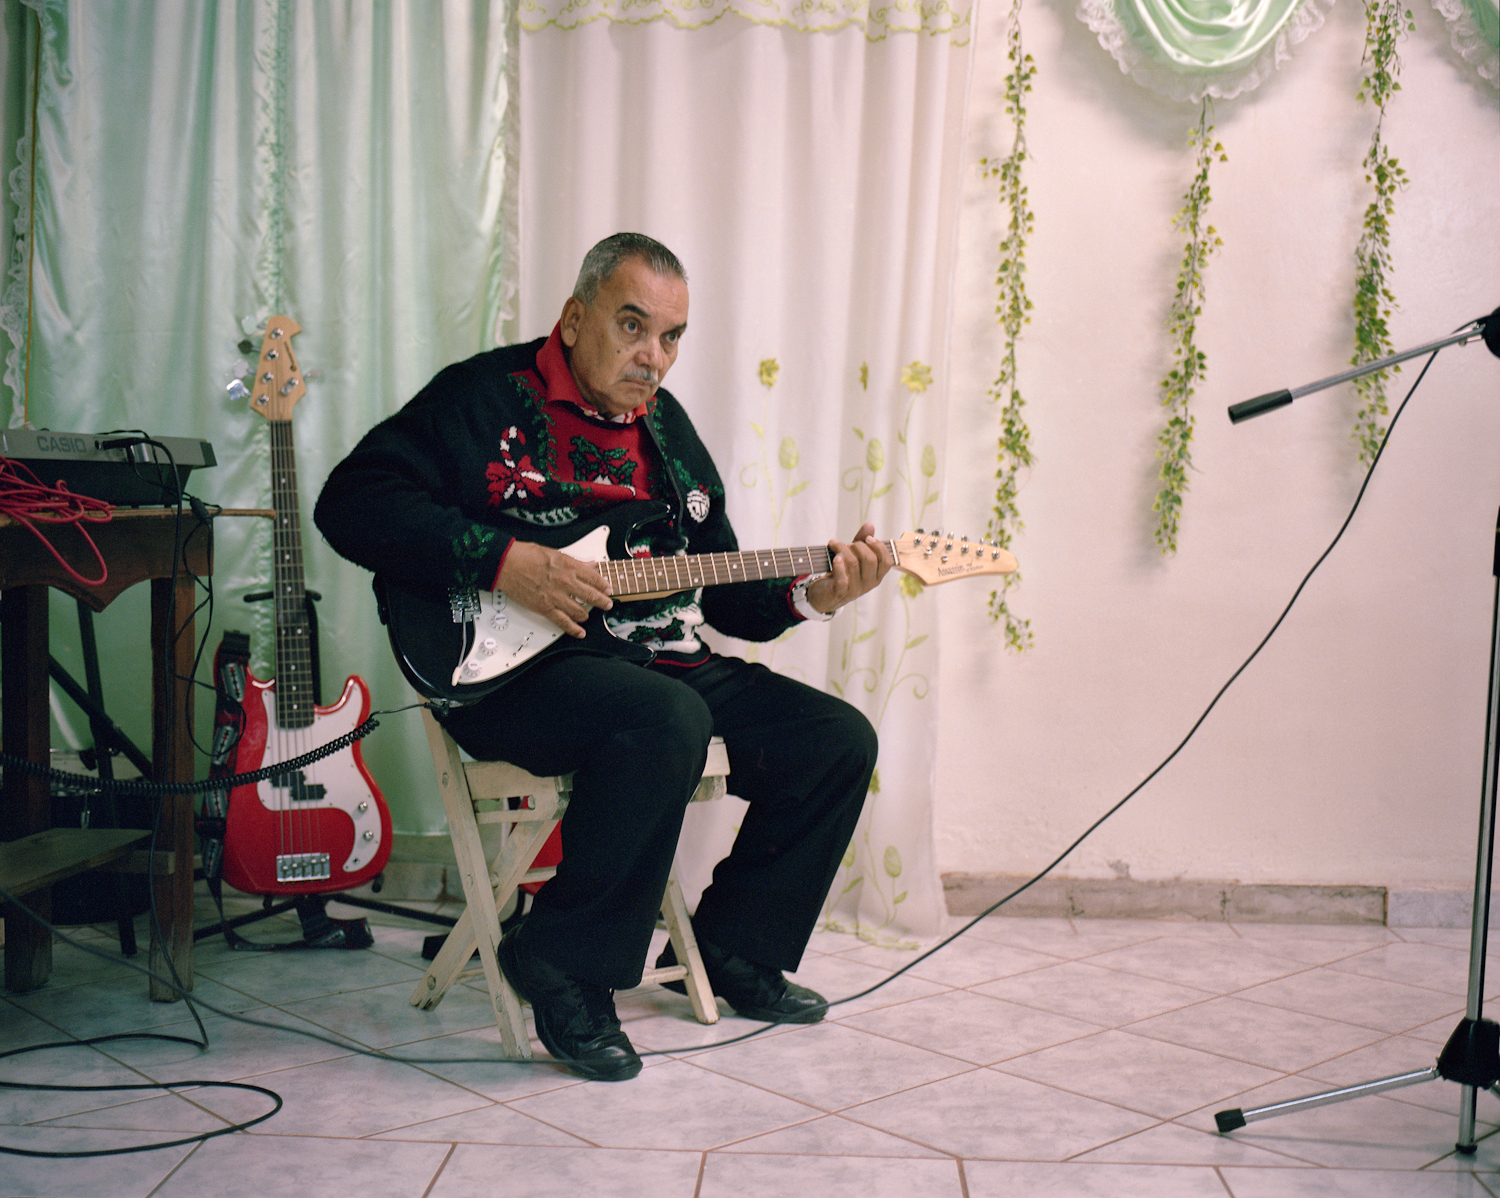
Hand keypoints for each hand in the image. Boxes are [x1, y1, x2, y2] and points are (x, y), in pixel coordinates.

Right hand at [496, 540, 612, 637]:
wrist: (507, 564)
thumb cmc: (526, 555)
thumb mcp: (555, 552)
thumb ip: (575, 561)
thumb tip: (589, 564)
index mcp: (569, 566)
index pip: (595, 578)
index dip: (604, 585)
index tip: (608, 589)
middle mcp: (566, 582)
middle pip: (592, 596)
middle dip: (603, 602)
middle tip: (607, 604)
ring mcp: (556, 597)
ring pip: (580, 611)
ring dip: (587, 615)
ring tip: (589, 615)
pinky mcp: (545, 608)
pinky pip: (563, 622)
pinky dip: (574, 629)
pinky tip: (580, 632)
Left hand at [806, 523, 892, 613]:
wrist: (825, 595)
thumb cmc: (842, 573)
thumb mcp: (854, 557)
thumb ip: (862, 542)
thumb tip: (870, 525)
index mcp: (876, 576)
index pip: (887, 562)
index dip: (879, 547)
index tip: (868, 538)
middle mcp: (869, 584)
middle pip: (870, 560)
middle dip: (859, 546)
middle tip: (847, 544)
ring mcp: (855, 589)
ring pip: (853, 563)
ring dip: (843, 549)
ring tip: (834, 544)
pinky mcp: (840, 592)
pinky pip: (842, 578)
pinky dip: (838, 565)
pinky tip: (835, 557)